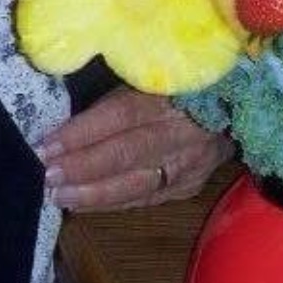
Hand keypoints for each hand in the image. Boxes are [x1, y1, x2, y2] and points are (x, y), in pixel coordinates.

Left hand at [36, 86, 233, 210]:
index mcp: (171, 93)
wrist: (235, 107)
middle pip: (128, 153)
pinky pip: (146, 198)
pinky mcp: (190, 185)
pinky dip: (113, 202)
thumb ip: (113, 98)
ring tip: (59, 196)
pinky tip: (84, 204)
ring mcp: (191, 164)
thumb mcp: (146, 78)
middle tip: (48, 176)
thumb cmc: (176, 86)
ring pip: (137, 184)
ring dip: (94, 193)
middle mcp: (184, 131)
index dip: (82, 132)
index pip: (121, 115)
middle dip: (83, 168)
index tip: (47, 145)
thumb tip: (64, 122)